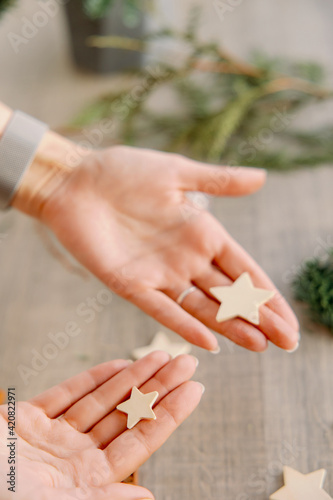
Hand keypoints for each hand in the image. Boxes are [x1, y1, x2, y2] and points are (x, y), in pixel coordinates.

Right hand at [0, 352, 201, 499]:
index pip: (139, 441)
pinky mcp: (29, 423)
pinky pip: (67, 395)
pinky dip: (93, 379)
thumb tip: (148, 499)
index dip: (169, 414)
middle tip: (187, 362)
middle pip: (126, 417)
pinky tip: (118, 364)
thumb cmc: (5, 494)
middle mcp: (74, 461)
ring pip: (102, 401)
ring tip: (161, 356)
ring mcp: (53, 439)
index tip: (195, 390)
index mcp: (86, 486)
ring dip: (132, 377)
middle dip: (158, 388)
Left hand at [15, 141, 298, 351]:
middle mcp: (186, 258)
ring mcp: (160, 274)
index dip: (268, 296)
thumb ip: (218, 181)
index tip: (289, 320)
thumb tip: (263, 177)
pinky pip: (162, 309)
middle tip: (287, 343)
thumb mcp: (177, 173)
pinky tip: (209, 343)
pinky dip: (185, 326)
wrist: (75, 181)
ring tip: (260, 346)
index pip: (245, 271)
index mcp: (202, 233)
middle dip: (259, 318)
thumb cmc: (123, 171)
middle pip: (230, 295)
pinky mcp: (131, 284)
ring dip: (231, 326)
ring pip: (203, 307)